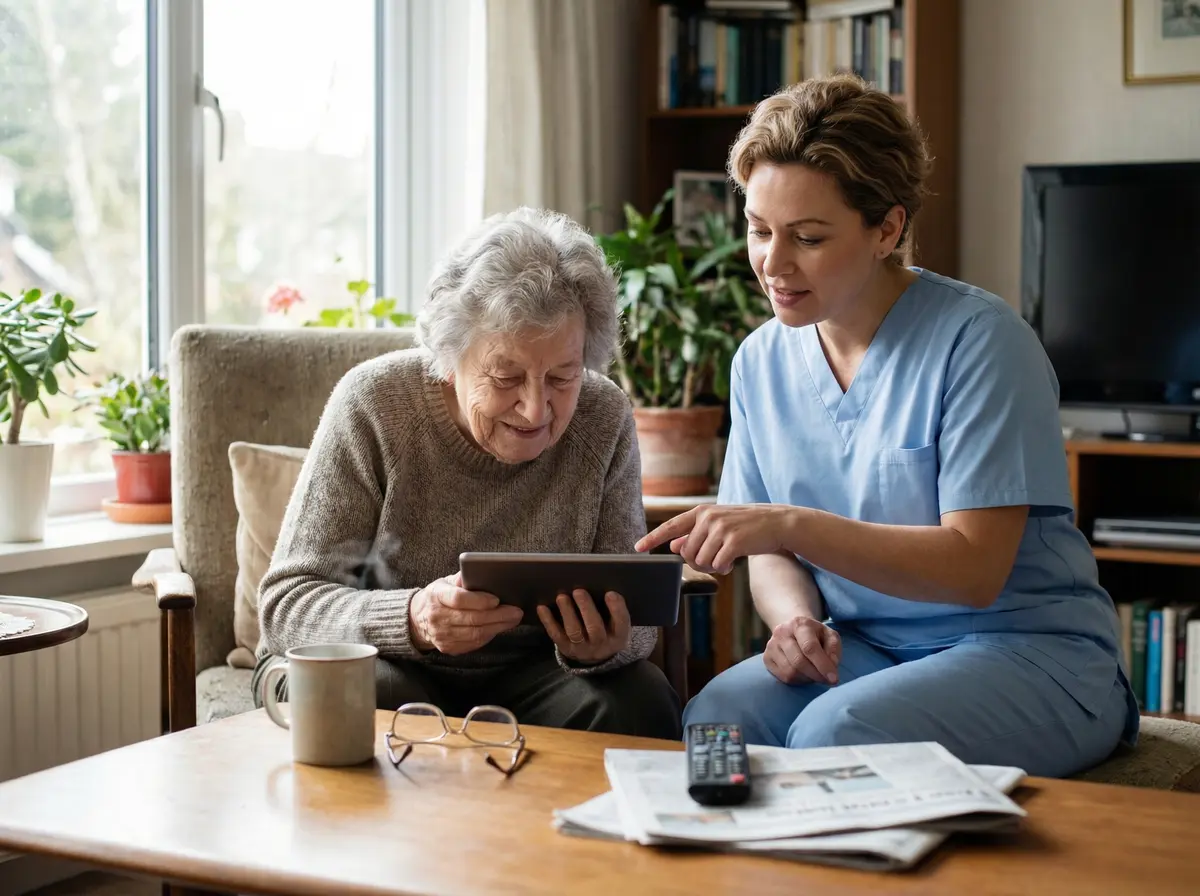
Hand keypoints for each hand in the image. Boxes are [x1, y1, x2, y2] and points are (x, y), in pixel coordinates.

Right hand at [408, 573, 523, 655]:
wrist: (417, 620)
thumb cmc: (438, 597)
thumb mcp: (445, 582)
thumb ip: (462, 578)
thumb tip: (482, 572)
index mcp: (436, 596)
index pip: (459, 599)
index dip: (479, 600)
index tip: (497, 599)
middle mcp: (437, 617)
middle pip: (472, 618)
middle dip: (498, 615)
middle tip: (516, 611)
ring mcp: (442, 635)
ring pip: (475, 633)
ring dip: (498, 627)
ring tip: (513, 619)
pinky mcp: (448, 648)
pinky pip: (473, 643)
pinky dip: (489, 636)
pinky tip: (500, 628)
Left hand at [536, 589, 631, 664]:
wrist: (596, 654)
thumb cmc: (608, 629)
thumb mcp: (617, 623)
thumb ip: (613, 609)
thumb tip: (602, 583)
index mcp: (619, 637)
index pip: (621, 623)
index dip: (617, 608)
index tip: (610, 593)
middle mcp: (601, 645)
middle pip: (595, 628)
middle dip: (586, 609)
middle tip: (579, 591)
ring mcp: (582, 649)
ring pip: (574, 631)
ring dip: (567, 613)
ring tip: (562, 597)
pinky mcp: (566, 648)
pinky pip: (556, 635)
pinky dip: (548, 621)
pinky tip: (542, 608)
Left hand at [635, 504, 795, 573]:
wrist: (778, 523)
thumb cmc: (746, 526)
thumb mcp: (719, 524)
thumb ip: (696, 533)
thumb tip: (674, 545)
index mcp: (702, 512)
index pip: (671, 526)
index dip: (653, 537)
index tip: (638, 547)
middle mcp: (708, 518)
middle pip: (687, 553)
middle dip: (697, 563)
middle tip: (713, 562)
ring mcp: (721, 528)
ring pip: (701, 561)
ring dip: (712, 567)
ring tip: (724, 560)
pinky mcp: (734, 541)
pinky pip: (717, 565)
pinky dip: (724, 569)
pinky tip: (732, 564)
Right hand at [764, 615, 841, 685]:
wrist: (792, 629)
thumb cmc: (815, 635)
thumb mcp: (829, 635)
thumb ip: (834, 649)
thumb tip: (831, 665)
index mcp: (799, 624)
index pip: (810, 647)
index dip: (823, 665)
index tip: (834, 679)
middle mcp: (782, 633)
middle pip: (798, 661)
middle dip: (816, 675)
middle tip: (827, 680)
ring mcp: (771, 645)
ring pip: (790, 672)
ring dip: (807, 678)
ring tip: (814, 674)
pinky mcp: (767, 658)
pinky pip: (783, 677)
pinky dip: (797, 680)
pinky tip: (803, 674)